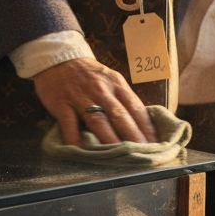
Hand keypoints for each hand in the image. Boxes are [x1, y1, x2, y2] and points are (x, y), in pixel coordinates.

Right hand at [32, 57, 155, 145]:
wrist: (57, 58)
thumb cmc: (88, 74)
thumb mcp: (110, 80)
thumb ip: (122, 99)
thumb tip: (141, 125)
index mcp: (117, 84)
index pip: (136, 108)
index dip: (147, 127)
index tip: (157, 144)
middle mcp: (101, 90)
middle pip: (120, 115)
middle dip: (133, 136)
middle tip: (144, 155)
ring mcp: (80, 97)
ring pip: (98, 120)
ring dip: (110, 140)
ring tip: (120, 156)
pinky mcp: (61, 103)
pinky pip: (69, 123)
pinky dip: (74, 138)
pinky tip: (80, 151)